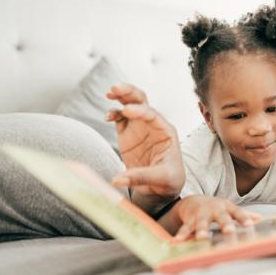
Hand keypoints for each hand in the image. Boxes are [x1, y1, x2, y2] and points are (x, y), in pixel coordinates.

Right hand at [107, 83, 184, 200]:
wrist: (162, 186)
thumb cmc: (168, 180)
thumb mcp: (160, 179)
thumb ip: (140, 177)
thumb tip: (116, 181)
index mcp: (166, 132)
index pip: (153, 115)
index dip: (140, 111)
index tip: (127, 110)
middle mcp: (153, 125)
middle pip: (142, 102)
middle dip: (130, 93)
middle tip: (116, 88)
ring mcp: (139, 127)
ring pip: (130, 104)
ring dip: (121, 97)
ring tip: (110, 93)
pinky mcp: (127, 133)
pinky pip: (119, 118)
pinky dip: (113, 113)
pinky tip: (107, 116)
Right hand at [160, 195, 259, 240]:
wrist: (194, 200)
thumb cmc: (216, 208)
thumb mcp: (229, 208)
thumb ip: (243, 214)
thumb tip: (259, 218)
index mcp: (226, 207)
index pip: (237, 212)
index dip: (244, 218)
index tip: (250, 225)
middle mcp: (214, 209)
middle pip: (220, 217)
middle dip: (225, 224)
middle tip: (229, 231)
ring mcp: (201, 214)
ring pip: (201, 223)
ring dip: (201, 230)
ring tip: (202, 238)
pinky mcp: (189, 220)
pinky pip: (185, 228)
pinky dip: (181, 235)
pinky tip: (177, 242)